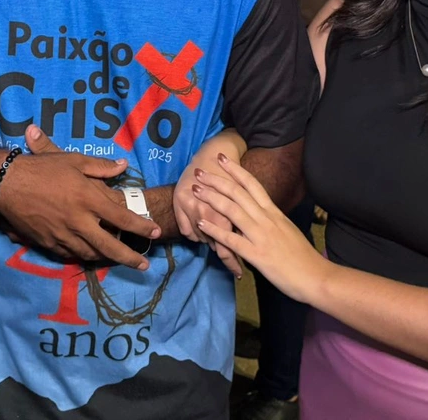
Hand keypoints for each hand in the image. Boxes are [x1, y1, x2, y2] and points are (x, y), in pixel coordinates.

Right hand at [0, 125, 160, 269]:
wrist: (6, 184)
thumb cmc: (42, 168)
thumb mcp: (74, 160)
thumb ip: (101, 167)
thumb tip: (124, 165)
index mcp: (88, 199)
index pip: (122, 218)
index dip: (141, 227)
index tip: (155, 233)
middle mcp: (79, 221)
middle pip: (110, 245)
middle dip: (129, 258)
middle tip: (143, 265)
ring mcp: (62, 235)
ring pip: (90, 253)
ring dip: (106, 258)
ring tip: (117, 259)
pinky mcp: (47, 243)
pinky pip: (70, 254)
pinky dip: (82, 256)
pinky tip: (88, 255)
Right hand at [175, 154, 243, 277]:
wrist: (212, 154)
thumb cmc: (232, 177)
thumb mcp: (243, 198)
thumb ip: (243, 221)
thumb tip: (248, 243)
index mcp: (224, 210)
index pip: (228, 245)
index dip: (233, 261)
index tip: (240, 273)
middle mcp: (205, 210)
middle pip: (213, 243)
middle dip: (225, 256)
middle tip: (234, 266)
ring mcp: (190, 207)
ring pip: (200, 238)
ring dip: (210, 242)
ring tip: (219, 247)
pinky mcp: (179, 203)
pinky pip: (186, 230)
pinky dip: (195, 235)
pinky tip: (202, 234)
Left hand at [192, 154, 329, 302]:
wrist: (316, 276)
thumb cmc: (302, 256)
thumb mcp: (286, 230)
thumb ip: (270, 221)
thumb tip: (254, 215)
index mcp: (274, 212)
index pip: (253, 184)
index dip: (236, 170)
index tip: (221, 159)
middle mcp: (267, 219)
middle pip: (238, 193)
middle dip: (217, 180)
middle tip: (199, 171)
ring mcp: (261, 235)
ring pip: (233, 210)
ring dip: (212, 198)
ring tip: (196, 190)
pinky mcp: (257, 254)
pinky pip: (232, 239)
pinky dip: (215, 230)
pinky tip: (201, 223)